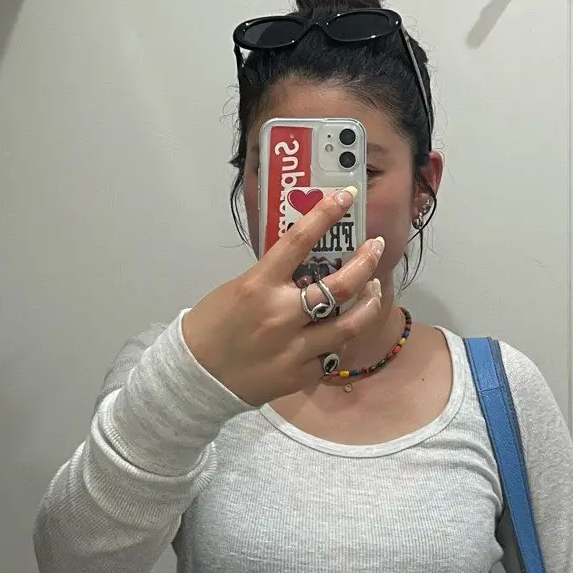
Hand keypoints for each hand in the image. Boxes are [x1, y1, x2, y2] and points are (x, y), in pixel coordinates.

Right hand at [182, 189, 384, 405]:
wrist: (197, 376)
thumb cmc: (213, 325)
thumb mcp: (239, 287)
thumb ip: (275, 276)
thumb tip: (309, 261)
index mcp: (259, 285)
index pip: (299, 241)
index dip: (326, 214)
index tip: (346, 196)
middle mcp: (281, 315)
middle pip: (340, 285)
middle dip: (366, 262)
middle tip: (375, 248)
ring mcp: (295, 348)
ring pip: (350, 324)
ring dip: (369, 302)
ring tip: (374, 288)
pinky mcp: (301, 374)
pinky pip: (333, 352)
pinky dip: (340, 338)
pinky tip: (344, 328)